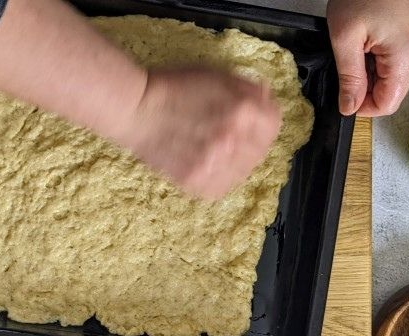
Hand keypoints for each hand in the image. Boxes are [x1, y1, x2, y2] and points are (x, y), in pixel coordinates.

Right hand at [118, 68, 281, 199]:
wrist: (135, 110)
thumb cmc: (173, 87)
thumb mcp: (216, 75)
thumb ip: (247, 88)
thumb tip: (266, 98)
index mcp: (242, 112)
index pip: (274, 122)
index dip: (265, 117)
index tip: (253, 116)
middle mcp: (233, 141)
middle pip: (261, 148)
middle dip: (251, 139)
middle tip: (230, 133)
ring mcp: (215, 166)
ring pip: (244, 171)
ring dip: (236, 160)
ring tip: (216, 148)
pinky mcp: (198, 183)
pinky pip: (223, 186)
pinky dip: (220, 177)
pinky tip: (207, 163)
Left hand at [327, 0, 408, 116]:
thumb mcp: (345, 39)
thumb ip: (349, 77)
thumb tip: (349, 108)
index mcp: (406, 56)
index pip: (388, 104)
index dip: (363, 107)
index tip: (345, 96)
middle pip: (391, 94)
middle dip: (365, 89)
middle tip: (349, 64)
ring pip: (393, 82)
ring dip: (371, 76)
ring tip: (359, 51)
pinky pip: (396, 67)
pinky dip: (378, 65)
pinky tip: (368, 47)